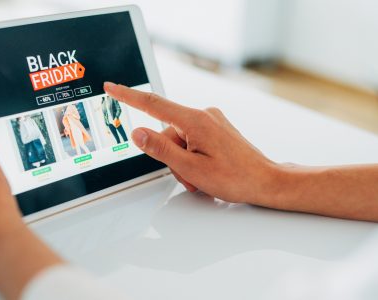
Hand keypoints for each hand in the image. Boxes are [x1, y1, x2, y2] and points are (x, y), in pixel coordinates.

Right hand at [104, 82, 279, 203]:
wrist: (265, 181)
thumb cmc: (234, 177)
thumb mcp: (190, 168)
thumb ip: (160, 148)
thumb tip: (137, 132)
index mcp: (195, 121)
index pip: (153, 104)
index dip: (128, 96)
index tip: (112, 88)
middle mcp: (203, 115)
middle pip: (167, 132)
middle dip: (171, 156)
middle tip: (189, 175)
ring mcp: (211, 121)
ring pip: (179, 139)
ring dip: (182, 160)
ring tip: (200, 177)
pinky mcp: (215, 128)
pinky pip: (192, 139)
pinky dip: (192, 156)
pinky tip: (205, 169)